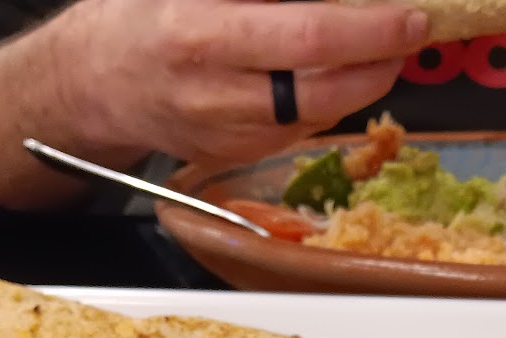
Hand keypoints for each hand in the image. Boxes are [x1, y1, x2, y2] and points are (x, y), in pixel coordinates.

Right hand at [0, 0, 430, 209]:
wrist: (92, 82)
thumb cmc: (137, 17)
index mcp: (197, 37)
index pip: (304, 38)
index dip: (367, 29)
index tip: (408, 15)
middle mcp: (215, 94)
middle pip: (326, 89)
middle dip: (382, 61)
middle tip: (412, 28)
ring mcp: (231, 134)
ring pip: (323, 112)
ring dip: (366, 79)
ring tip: (387, 43)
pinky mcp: (241, 154)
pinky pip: (304, 126)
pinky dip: (333, 96)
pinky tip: (342, 67)